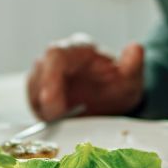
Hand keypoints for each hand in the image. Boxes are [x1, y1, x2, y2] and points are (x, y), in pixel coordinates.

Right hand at [26, 39, 144, 119]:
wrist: (114, 99)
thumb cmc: (119, 86)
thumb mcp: (131, 80)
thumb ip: (133, 66)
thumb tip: (135, 47)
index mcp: (79, 49)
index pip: (55, 55)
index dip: (49, 77)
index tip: (51, 102)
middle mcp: (59, 57)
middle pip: (38, 71)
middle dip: (43, 97)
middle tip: (56, 118)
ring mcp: (47, 72)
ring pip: (32, 86)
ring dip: (41, 105)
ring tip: (59, 119)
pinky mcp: (40, 89)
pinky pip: (33, 99)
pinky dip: (41, 111)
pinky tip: (55, 120)